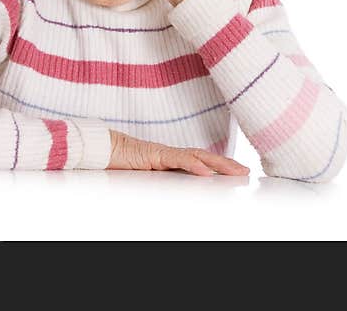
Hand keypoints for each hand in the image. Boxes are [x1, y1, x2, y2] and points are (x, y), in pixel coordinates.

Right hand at [106, 130, 249, 176]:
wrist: (101, 150)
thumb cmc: (121, 164)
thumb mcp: (147, 178)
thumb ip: (163, 183)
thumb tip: (176, 195)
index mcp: (171, 160)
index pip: (201, 161)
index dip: (219, 165)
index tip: (237, 172)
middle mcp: (171, 155)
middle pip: (205, 157)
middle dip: (226, 164)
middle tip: (245, 172)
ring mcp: (164, 152)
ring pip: (197, 156)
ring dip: (218, 164)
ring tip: (235, 170)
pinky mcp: (154, 154)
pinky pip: (177, 159)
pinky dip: (193, 165)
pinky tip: (205, 171)